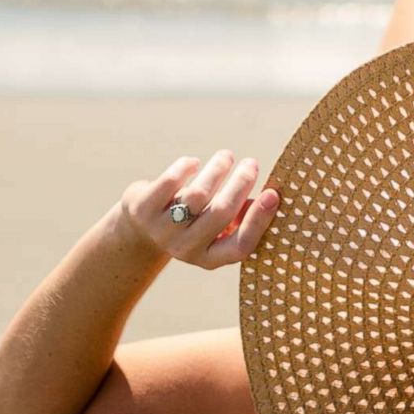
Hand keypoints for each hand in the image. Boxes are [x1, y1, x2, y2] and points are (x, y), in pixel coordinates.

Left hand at [117, 151, 280, 268]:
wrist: (141, 230)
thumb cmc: (193, 223)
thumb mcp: (217, 228)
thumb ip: (241, 216)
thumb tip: (272, 196)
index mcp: (211, 257)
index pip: (241, 245)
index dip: (258, 220)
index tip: (272, 193)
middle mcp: (186, 249)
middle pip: (221, 212)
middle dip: (241, 183)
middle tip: (252, 163)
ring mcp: (162, 231)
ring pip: (197, 195)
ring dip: (217, 170)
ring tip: (227, 156)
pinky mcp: (143, 210)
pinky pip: (170, 182)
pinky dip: (186, 167)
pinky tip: (193, 163)